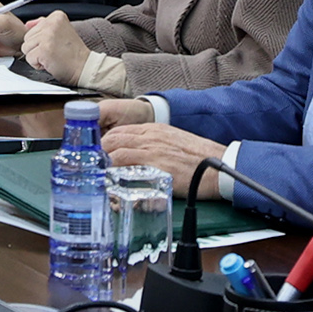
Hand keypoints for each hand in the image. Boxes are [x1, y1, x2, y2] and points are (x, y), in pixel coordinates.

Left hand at [18, 13, 95, 81]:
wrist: (85, 67)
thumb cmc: (74, 53)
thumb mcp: (62, 31)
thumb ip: (44, 25)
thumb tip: (27, 24)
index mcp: (57, 16)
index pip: (33, 28)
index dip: (41, 40)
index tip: (56, 43)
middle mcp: (51, 23)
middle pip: (27, 37)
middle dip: (37, 48)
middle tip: (54, 51)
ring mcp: (47, 36)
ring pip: (26, 48)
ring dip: (36, 56)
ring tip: (52, 56)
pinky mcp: (43, 50)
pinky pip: (29, 58)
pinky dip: (37, 64)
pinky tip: (50, 62)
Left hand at [101, 119, 227, 184]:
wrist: (220, 167)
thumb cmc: (200, 159)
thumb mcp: (173, 144)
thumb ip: (154, 147)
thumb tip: (138, 158)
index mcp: (154, 129)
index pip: (118, 131)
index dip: (104, 143)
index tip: (97, 156)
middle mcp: (150, 137)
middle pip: (111, 139)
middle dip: (98, 153)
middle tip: (92, 167)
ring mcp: (152, 151)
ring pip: (114, 151)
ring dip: (102, 164)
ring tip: (95, 176)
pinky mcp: (156, 166)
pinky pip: (126, 166)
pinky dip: (113, 174)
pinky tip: (108, 182)